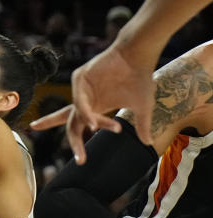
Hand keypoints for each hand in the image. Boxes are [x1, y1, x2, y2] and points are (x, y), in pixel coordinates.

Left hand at [30, 43, 155, 163]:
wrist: (139, 57)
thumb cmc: (140, 79)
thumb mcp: (142, 108)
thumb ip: (141, 125)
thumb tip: (148, 143)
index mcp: (94, 107)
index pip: (77, 125)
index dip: (78, 143)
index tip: (82, 159)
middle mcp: (85, 100)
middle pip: (69, 122)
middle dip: (72, 141)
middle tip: (78, 160)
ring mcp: (81, 89)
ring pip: (77, 114)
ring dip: (91, 123)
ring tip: (102, 127)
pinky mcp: (80, 78)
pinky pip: (79, 101)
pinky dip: (85, 113)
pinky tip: (93, 123)